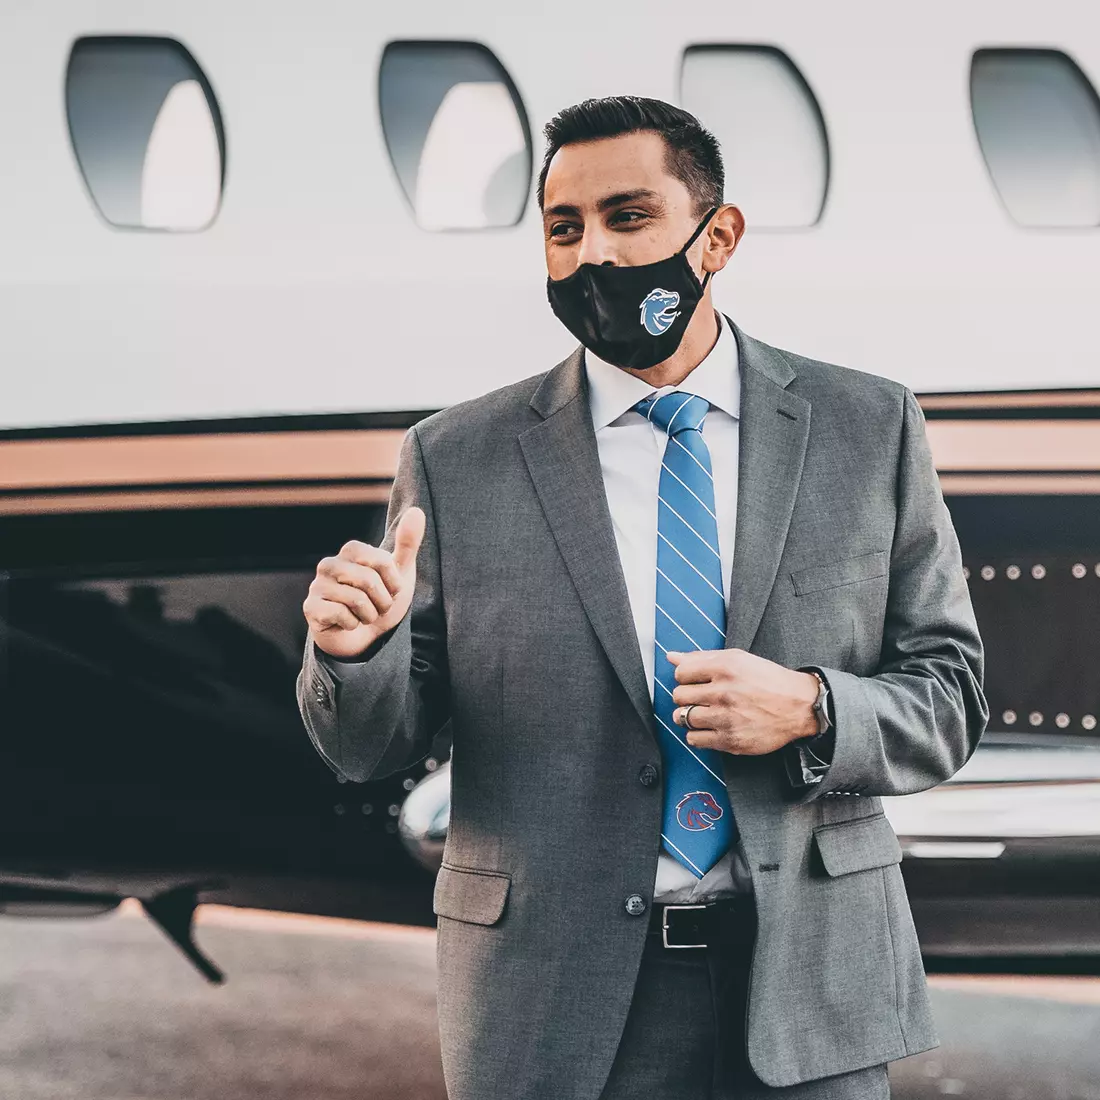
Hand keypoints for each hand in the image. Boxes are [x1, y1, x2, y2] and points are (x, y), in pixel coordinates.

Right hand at [303, 507, 425, 658]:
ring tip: (365, 616)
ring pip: (356, 600)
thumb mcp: (400, 573)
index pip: (381, 561)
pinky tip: (348, 623)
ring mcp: (317, 585)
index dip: (393, 582)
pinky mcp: (311, 608)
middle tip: (379, 608)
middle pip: (368, 581)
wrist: (365, 637)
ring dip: (370, 616)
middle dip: (383, 602)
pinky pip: (341, 615)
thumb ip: (408, 544)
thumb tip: (417, 511)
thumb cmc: (380, 600)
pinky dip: (353, 624)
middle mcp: (329, 564)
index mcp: (350, 551)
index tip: (392, 591)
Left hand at [667, 648, 818, 754]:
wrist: (799, 706)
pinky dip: (697, 735)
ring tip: (704, 712)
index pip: (681, 673)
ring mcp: (726, 718)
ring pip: (683, 718)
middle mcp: (724, 693)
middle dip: (687, 696)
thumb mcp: (737, 659)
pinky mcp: (730, 741)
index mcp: (725, 668)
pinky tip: (709, 727)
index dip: (686, 677)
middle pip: (679, 696)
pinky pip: (694, 740)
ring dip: (688, 716)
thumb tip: (671, 657)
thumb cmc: (768, 680)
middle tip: (701, 697)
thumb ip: (702, 658)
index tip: (696, 681)